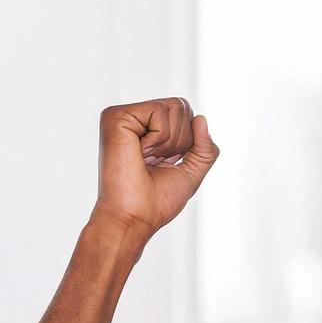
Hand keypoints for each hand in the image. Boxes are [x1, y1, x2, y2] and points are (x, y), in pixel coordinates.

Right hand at [93, 97, 219, 236]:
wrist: (135, 216)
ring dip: (170, 141)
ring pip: (174, 107)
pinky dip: (160, 138)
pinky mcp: (116, 116)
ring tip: (145, 158)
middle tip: (154, 161)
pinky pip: (159, 111)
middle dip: (182, 140)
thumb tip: (201, 117)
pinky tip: (138, 153)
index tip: (166, 163)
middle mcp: (134, 120)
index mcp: (148, 131)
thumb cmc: (158, 201)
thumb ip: (204, 148)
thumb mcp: (192, 171)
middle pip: (182, 106)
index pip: (186, 114)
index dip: (189, 142)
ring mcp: (123, 116)